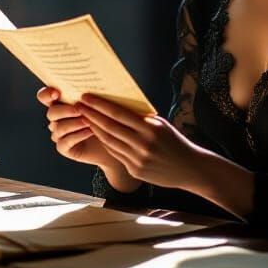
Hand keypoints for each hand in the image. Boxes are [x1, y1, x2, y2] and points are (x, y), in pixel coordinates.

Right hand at [36, 86, 128, 171]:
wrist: (116, 140)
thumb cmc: (108, 116)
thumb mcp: (101, 102)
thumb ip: (91, 93)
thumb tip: (90, 83)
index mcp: (62, 103)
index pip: (45, 97)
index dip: (46, 94)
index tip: (57, 93)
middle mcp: (58, 118)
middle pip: (51, 112)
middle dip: (64, 110)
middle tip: (79, 109)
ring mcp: (59, 134)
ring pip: (57, 128)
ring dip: (73, 123)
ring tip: (89, 121)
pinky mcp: (64, 148)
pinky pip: (63, 142)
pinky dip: (77, 135)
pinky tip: (90, 131)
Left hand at [74, 94, 202, 189]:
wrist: (190, 168)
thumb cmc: (175, 141)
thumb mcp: (160, 125)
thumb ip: (140, 118)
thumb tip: (117, 106)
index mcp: (150, 129)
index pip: (119, 114)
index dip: (100, 105)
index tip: (86, 97)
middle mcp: (143, 144)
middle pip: (110, 128)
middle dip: (91, 115)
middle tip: (78, 105)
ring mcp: (138, 159)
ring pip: (110, 142)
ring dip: (94, 129)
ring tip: (83, 118)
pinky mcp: (135, 170)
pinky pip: (116, 154)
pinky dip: (105, 143)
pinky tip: (97, 134)